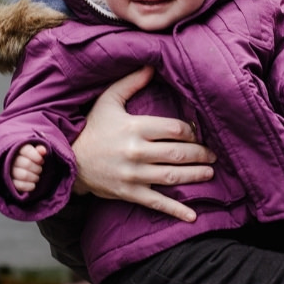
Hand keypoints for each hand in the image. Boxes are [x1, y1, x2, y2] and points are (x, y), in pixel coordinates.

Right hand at [11, 143, 46, 193]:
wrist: (21, 170)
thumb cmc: (30, 159)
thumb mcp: (34, 152)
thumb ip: (39, 150)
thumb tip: (43, 151)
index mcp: (17, 149)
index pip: (26, 150)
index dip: (37, 156)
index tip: (41, 161)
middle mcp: (11, 160)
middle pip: (27, 164)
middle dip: (37, 168)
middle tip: (40, 169)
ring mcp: (9, 172)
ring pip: (25, 175)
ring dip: (34, 177)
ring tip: (36, 177)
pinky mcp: (10, 183)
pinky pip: (21, 185)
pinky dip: (30, 186)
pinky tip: (33, 184)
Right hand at [72, 67, 217, 221]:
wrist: (69, 160)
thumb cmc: (93, 129)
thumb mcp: (108, 101)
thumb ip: (130, 83)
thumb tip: (151, 66)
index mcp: (135, 127)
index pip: (175, 129)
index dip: (191, 131)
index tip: (198, 133)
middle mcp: (136, 151)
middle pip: (178, 153)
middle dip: (200, 154)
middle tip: (213, 155)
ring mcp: (133, 174)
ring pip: (173, 176)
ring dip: (196, 175)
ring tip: (210, 173)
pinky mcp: (129, 193)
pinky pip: (157, 203)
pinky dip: (176, 210)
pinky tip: (193, 216)